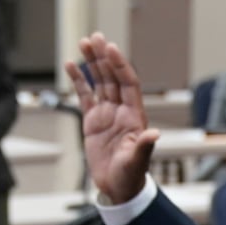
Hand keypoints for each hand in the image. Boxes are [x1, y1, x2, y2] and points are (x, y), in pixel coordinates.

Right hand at [67, 33, 159, 204]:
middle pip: (113, 77)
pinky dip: (79, 80)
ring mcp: (107, 113)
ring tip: (84, 42)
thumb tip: (154, 134)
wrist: (117, 187)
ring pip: (99, 81)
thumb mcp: (136, 161)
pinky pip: (85, 95)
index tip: (111, 48)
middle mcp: (121, 110)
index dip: (120, 65)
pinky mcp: (93, 120)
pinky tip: (70, 65)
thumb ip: (143, 146)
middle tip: (95, 37)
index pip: (128, 83)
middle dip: (104, 57)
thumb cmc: (130, 176)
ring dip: (92, 62)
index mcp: (134, 116)